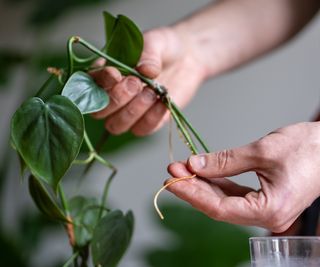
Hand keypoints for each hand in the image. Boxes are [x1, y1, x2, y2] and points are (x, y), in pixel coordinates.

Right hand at [90, 26, 205, 135]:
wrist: (187, 58)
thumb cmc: (163, 48)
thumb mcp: (156, 43)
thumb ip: (148, 55)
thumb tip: (145, 71)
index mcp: (106, 73)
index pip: (91, 84)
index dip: (100, 82)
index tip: (115, 73)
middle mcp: (112, 96)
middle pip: (99, 112)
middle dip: (116, 99)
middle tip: (136, 82)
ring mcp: (128, 112)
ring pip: (116, 126)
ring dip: (132, 111)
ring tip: (152, 92)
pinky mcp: (146, 122)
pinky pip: (141, 130)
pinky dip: (152, 118)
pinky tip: (163, 101)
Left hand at [167, 122, 319, 231]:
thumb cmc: (307, 148)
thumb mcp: (262, 151)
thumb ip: (225, 161)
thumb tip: (195, 165)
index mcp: (271, 209)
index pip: (220, 208)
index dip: (193, 193)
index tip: (173, 178)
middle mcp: (268, 216)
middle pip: (219, 206)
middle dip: (194, 187)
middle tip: (173, 171)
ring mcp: (266, 209)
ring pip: (225, 200)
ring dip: (203, 184)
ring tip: (182, 169)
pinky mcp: (264, 199)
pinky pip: (234, 194)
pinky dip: (217, 183)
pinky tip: (202, 172)